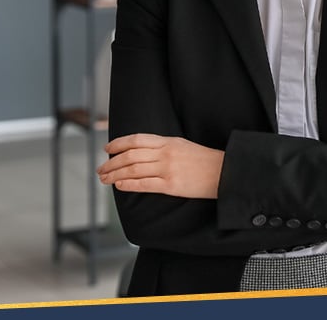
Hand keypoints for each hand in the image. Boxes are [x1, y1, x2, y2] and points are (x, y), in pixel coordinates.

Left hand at [98, 134, 223, 198]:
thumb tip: (142, 153)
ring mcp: (168, 168)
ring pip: (133, 169)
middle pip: (130, 155)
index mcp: (168, 141)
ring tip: (104, 179)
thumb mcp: (184, 146)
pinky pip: (144, 184)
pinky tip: (119, 185)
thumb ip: (164, 147)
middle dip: (111, 163)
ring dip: (114, 174)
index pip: (137, 139)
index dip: (118, 143)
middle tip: (101, 170)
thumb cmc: (205, 161)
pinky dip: (128, 184)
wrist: (225, 172)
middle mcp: (165, 153)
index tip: (107, 149)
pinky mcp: (171, 184)